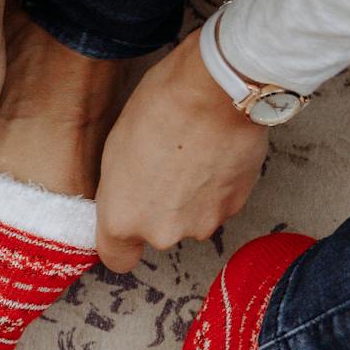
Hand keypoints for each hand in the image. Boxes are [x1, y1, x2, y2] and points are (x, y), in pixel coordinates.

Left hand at [95, 32, 271, 272]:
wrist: (216, 91)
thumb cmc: (159, 107)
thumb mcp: (115, 149)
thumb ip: (122, 190)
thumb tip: (133, 199)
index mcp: (123, 218)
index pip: (117, 258)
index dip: (122, 242)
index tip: (128, 221)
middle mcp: (162, 232)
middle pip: (158, 233)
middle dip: (160, 209)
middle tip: (163, 167)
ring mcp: (202, 223)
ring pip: (191, 219)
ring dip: (191, 198)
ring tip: (192, 155)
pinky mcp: (234, 208)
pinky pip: (219, 204)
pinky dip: (217, 187)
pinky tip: (214, 154)